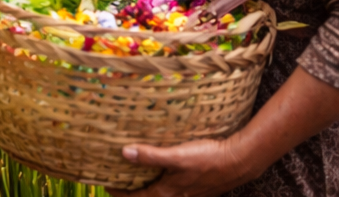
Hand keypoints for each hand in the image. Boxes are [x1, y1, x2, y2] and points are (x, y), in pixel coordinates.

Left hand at [106, 139, 258, 196]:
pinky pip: (174, 190)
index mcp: (168, 193)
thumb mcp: (176, 156)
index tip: (107, 184)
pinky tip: (162, 172)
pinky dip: (162, 184)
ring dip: (148, 188)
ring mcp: (189, 194)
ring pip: (162, 195)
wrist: (238, 162)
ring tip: (136, 175)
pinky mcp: (198, 188)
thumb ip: (151, 156)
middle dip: (132, 192)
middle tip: (118, 180)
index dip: (120, 193)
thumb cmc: (207, 158)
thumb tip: (124, 153)